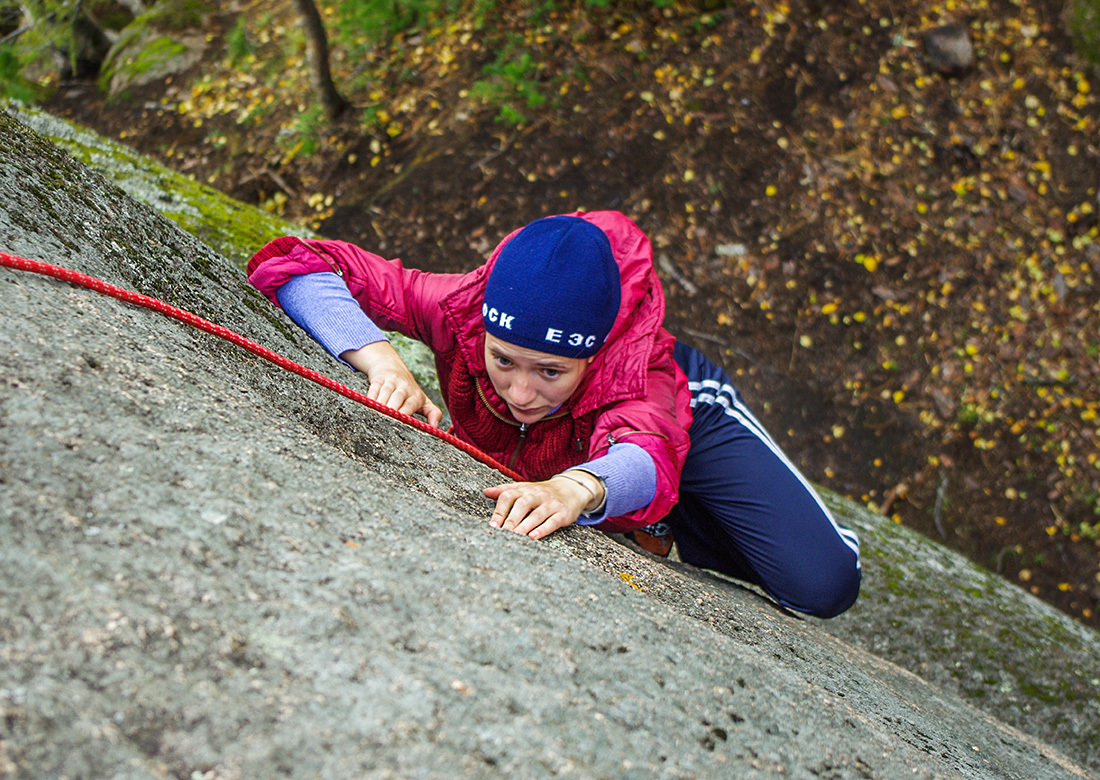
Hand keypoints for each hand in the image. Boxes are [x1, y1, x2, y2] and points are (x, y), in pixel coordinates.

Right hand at [340, 341, 442, 426]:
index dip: (404, 416)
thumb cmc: (410, 392)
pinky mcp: (379, 379)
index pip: (410, 406)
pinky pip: (373, 389)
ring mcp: (391, 381)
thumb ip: (433, 413)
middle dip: (391, 412)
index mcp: (416, 396)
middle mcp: (405, 387)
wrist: (392, 367)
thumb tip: (436, 428)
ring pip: (384, 394)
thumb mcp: (423, 401)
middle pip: (397, 399)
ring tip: (375, 419)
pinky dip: (370, 399)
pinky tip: (367, 409)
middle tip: (385, 426)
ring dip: (380, 407)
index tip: (399, 427)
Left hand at [483, 472, 602, 539]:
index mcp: (525, 489)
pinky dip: (543, 529)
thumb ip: (506, 490)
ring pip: (537, 514)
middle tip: (502, 532)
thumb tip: (486, 492)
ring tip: (515, 536)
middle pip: (522, 504)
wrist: (572, 489)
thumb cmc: (543, 492)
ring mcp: (551, 504)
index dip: (499, 510)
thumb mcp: (525, 488)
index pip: (509, 496)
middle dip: (511, 519)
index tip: (492, 525)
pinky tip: (533, 537)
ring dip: (525, 526)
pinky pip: (552, 521)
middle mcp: (537, 495)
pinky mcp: (563, 513)